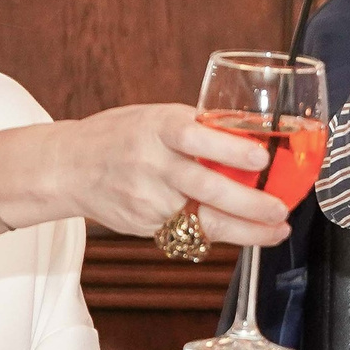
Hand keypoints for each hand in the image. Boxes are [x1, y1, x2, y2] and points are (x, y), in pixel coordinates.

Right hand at [0, 104, 293, 250]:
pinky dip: (221, 233)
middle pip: (205, 187)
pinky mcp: (144, 225)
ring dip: (246, 229)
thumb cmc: (122, 135)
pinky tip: (247, 233)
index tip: (261, 157)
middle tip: (280, 209)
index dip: (229, 148)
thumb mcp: (157, 116)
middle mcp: (152, 163)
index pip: (195, 137)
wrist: (68, 166)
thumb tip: (254, 134)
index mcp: (158, 127)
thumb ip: (199, 127)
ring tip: (276, 229)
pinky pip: (189, 232)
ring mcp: (147, 198)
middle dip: (249, 203)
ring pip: (202, 220)